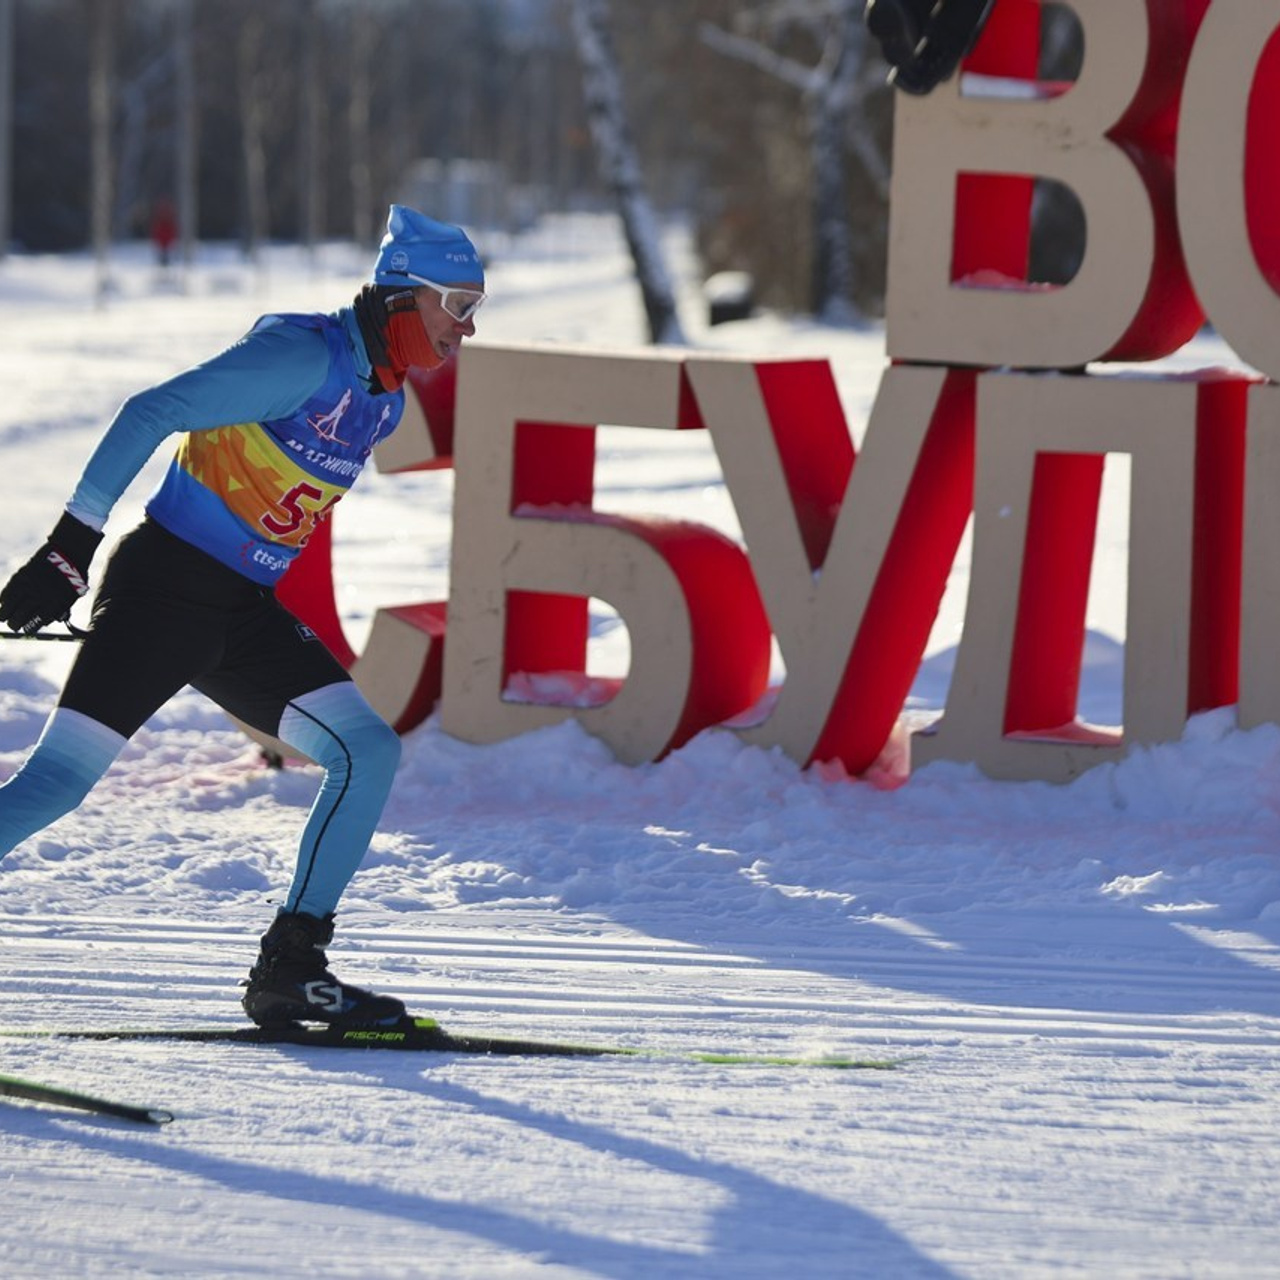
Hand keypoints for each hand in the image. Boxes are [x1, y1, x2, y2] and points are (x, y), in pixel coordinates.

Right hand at [0, 512, 103, 633]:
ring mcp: (30, 584)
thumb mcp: (74, 594)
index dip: (30, 627)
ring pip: (12, 603)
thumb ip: (62, 609)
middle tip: (13, 626)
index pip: (38, 620)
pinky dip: (4, 597)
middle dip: (15, 623)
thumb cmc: (74, 575)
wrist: (70, 550)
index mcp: (56, 602)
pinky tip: (2, 602)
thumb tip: (49, 621)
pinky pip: (10, 588)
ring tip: (2, 618)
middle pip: (22, 614)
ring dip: (4, 612)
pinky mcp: (23, 574)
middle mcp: (41, 595)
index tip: (26, 630)